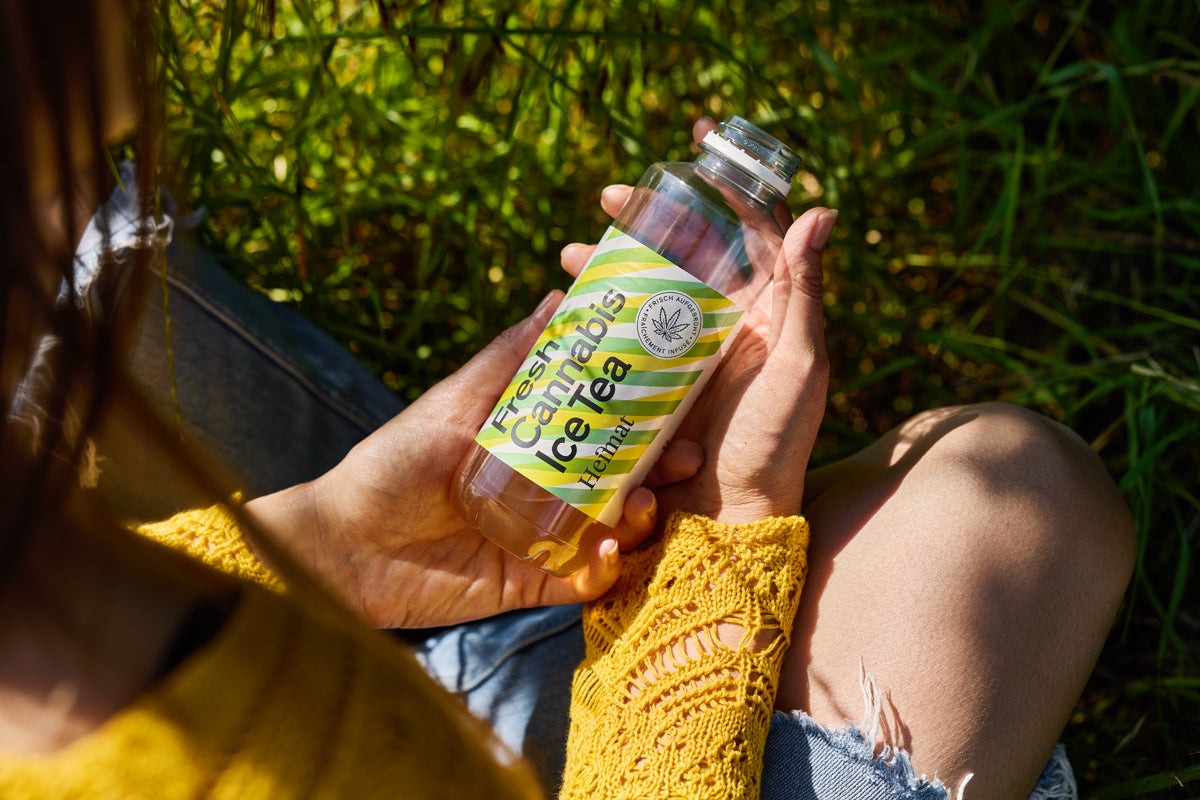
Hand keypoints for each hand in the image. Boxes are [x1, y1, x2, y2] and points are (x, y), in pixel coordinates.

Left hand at [244, 292, 701, 628]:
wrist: (344, 547)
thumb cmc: (391, 465)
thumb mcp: (452, 405)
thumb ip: (505, 362)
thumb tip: (555, 299)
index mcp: (535, 444)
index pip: (604, 426)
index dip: (646, 415)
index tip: (682, 398)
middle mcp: (548, 489)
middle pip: (623, 478)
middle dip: (662, 469)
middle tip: (686, 459)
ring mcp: (545, 537)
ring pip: (614, 529)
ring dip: (641, 518)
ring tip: (646, 505)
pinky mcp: (534, 583)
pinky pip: (585, 580)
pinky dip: (604, 568)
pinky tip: (607, 551)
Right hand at [561, 118, 832, 524]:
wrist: (731, 516)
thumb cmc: (774, 444)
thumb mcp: (797, 366)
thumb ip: (803, 293)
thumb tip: (817, 209)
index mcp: (771, 310)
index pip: (751, 228)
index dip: (726, 182)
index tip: (695, 140)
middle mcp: (729, 322)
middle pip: (688, 250)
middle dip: (647, 217)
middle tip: (607, 198)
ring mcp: (690, 350)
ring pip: (650, 285)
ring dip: (611, 261)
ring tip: (571, 252)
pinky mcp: (657, 379)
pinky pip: (628, 330)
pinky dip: (600, 308)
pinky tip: (570, 300)